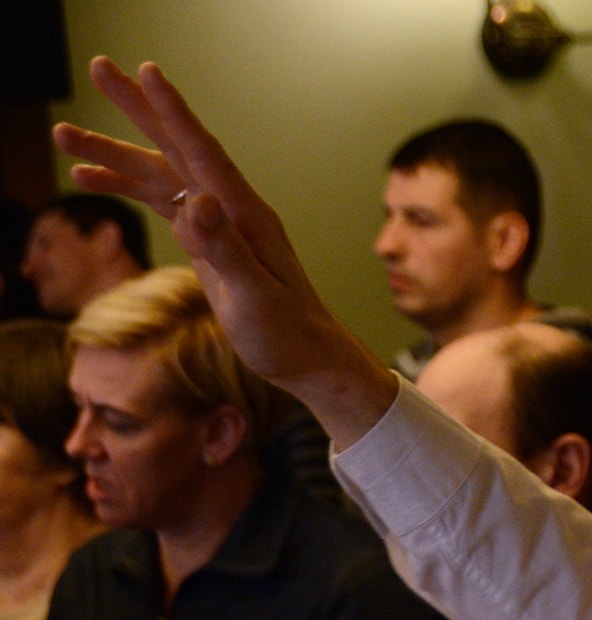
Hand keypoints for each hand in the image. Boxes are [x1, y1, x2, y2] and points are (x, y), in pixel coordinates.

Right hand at [54, 59, 396, 440]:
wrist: (306, 358)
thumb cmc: (287, 333)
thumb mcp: (255, 297)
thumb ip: (226, 250)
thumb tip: (197, 202)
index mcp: (245, 214)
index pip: (203, 152)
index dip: (174, 112)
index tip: (147, 72)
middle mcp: (232, 209)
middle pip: (177, 148)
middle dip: (137, 108)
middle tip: (99, 67)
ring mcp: (219, 222)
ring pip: (160, 174)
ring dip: (113, 154)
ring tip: (62, 135)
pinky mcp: (207, 240)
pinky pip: (161, 201)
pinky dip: (126, 186)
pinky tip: (89, 178)